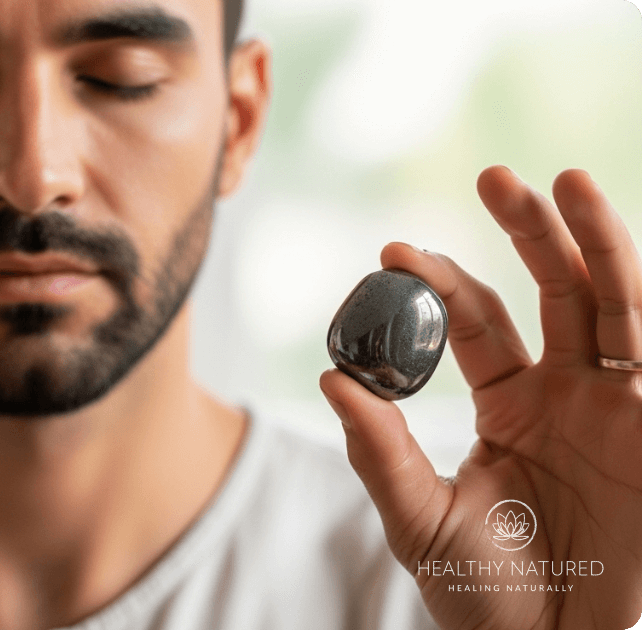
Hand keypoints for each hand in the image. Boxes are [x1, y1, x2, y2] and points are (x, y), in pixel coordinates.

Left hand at [320, 166, 641, 628]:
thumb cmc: (485, 595)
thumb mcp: (419, 518)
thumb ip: (379, 451)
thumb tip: (331, 376)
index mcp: (509, 403)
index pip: (476, 320)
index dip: (442, 280)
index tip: (391, 248)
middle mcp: (568, 392)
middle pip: (556, 290)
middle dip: (531, 230)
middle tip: (495, 176)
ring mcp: (620, 406)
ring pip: (615, 305)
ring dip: (597, 242)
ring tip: (565, 182)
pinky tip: (626, 263)